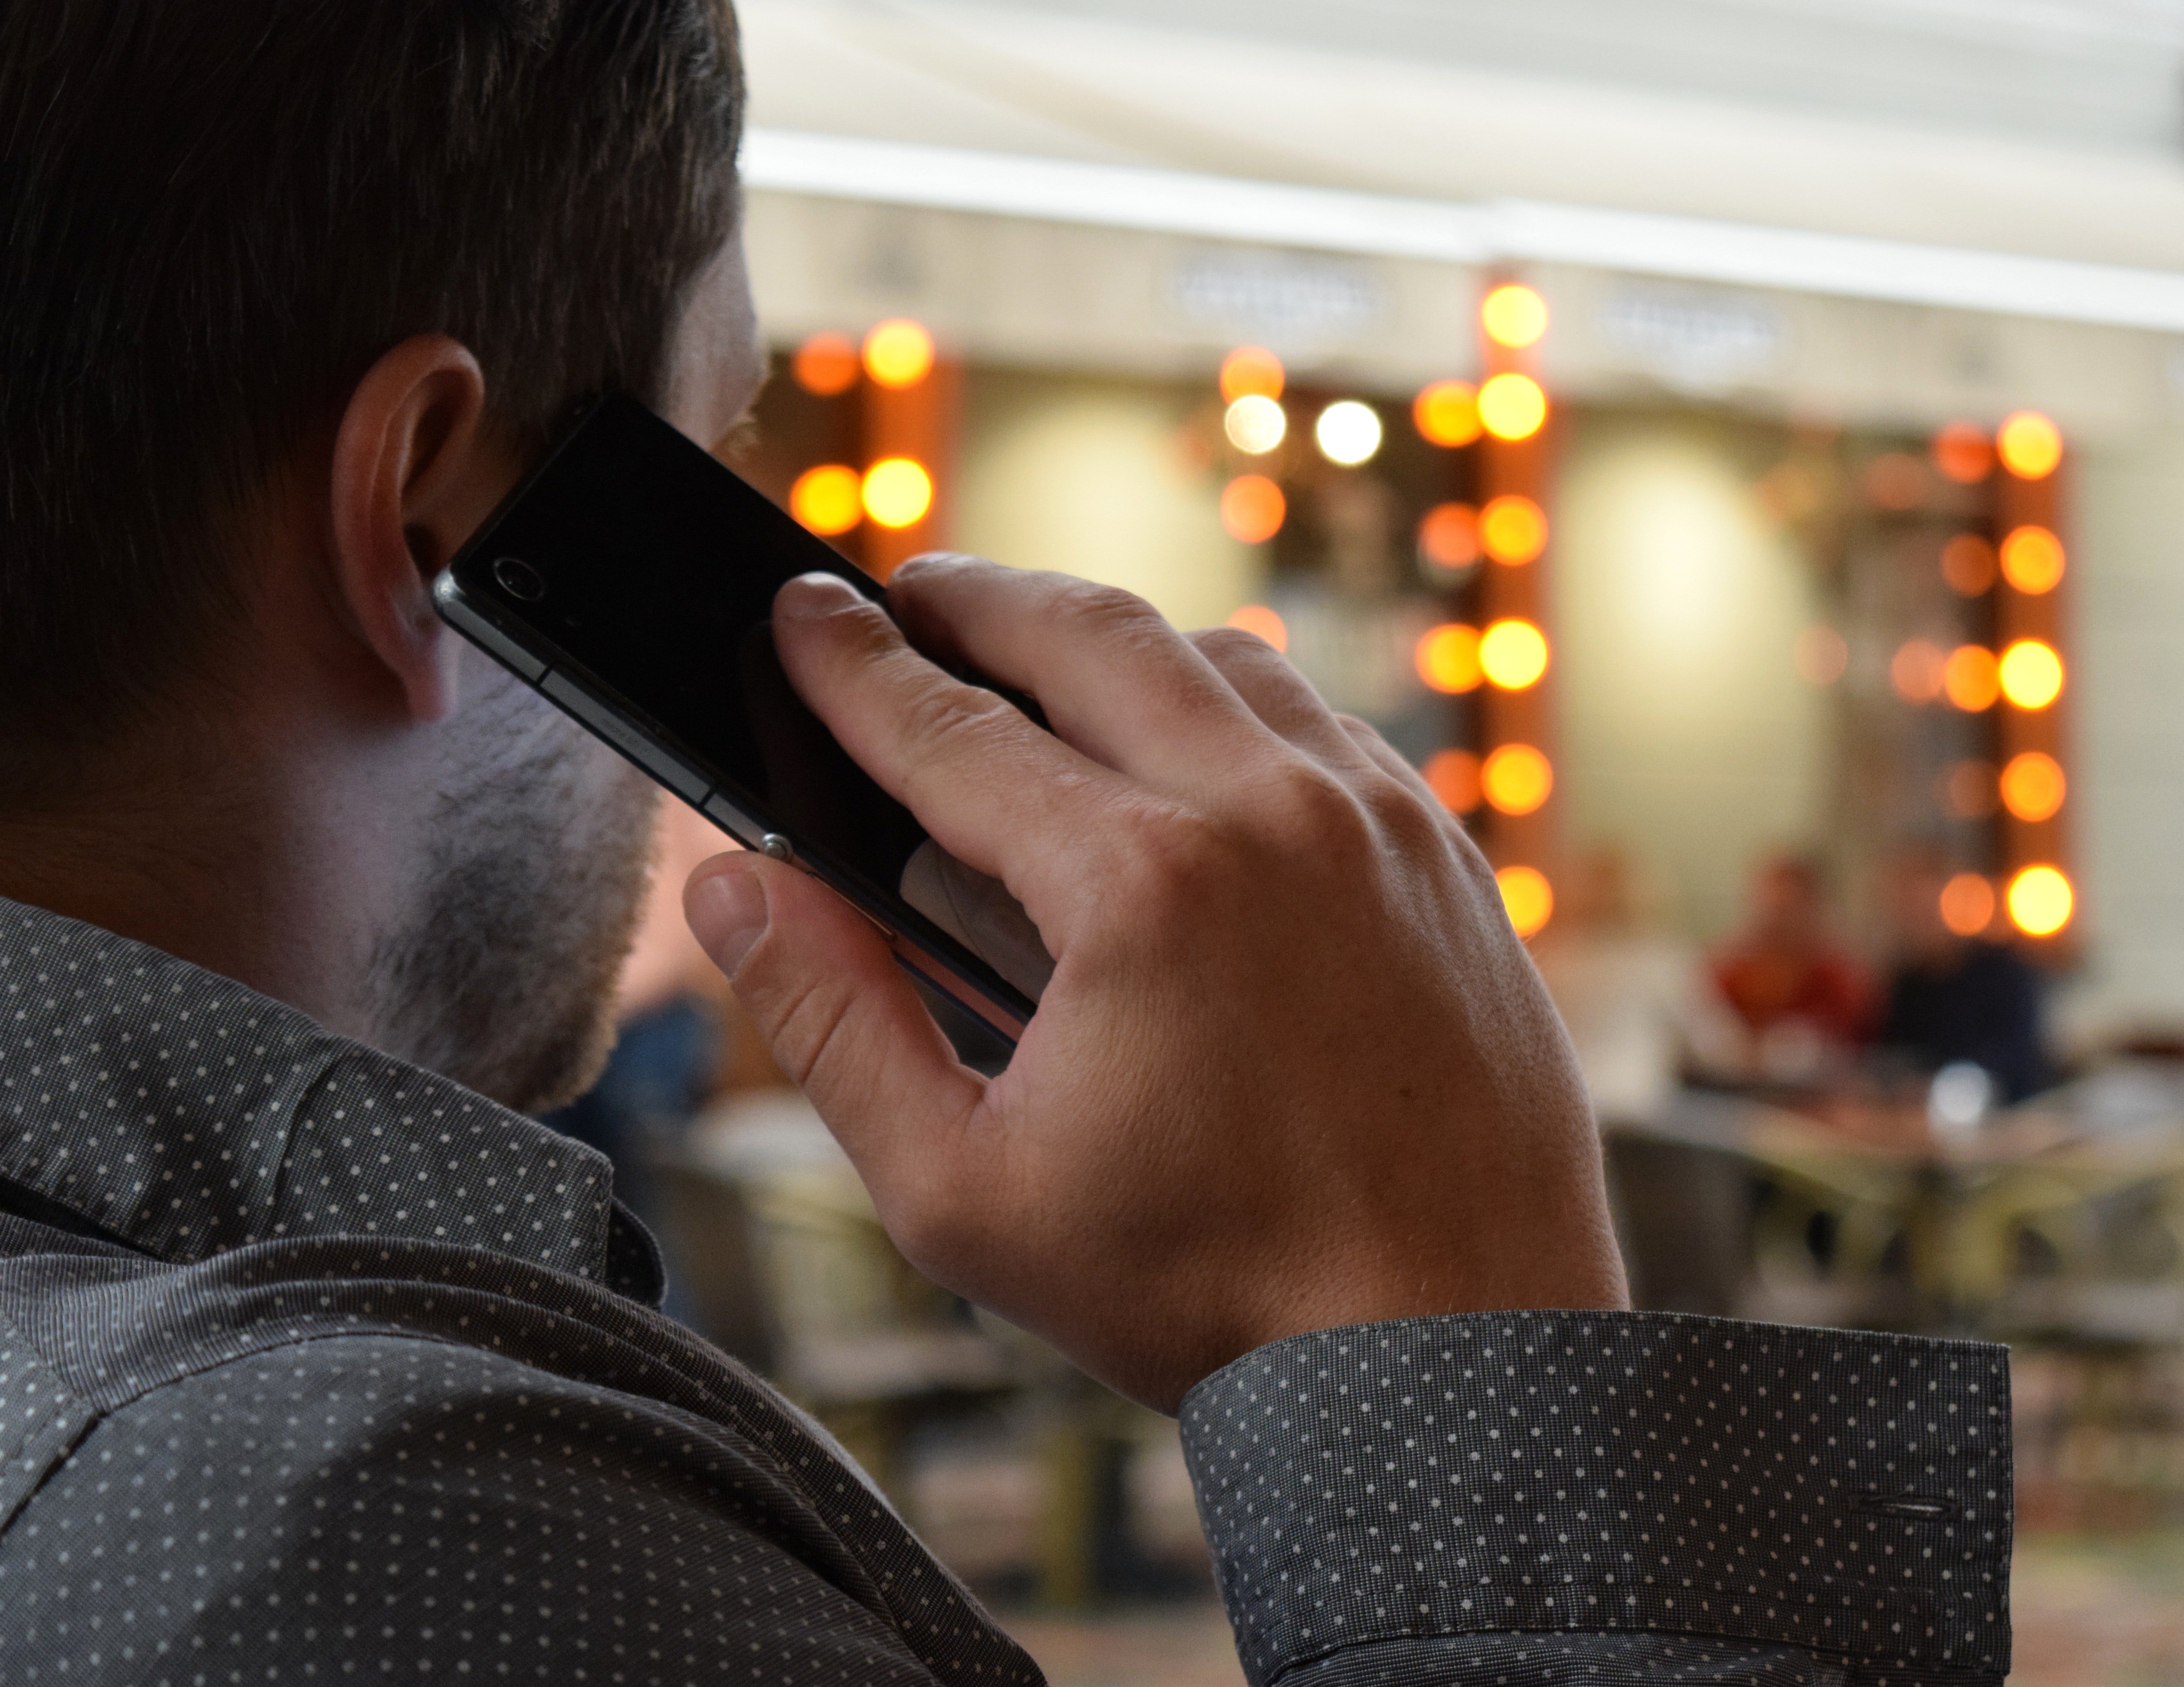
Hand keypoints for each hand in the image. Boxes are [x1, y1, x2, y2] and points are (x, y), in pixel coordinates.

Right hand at [684, 559, 1624, 1411]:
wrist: (1452, 1349)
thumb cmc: (1211, 1289)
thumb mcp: (963, 1192)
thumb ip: (831, 1022)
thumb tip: (733, 889)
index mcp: (1138, 888)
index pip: (948, 729)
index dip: (850, 665)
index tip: (796, 612)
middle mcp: (1267, 815)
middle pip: (1087, 635)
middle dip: (975, 599)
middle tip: (905, 595)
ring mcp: (1374, 819)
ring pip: (1217, 655)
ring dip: (1109, 639)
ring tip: (1033, 655)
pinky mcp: (1442, 852)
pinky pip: (1321, 717)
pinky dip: (1231, 697)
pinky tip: (1188, 735)